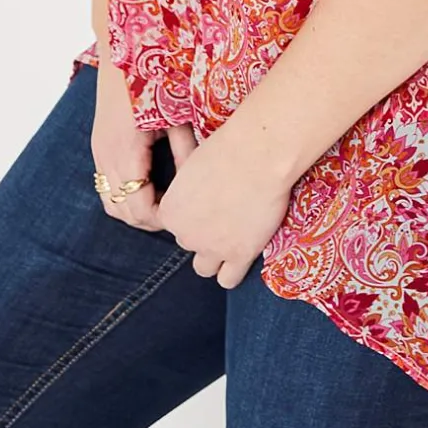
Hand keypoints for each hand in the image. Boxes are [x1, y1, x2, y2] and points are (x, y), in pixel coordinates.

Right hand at [91, 56, 196, 230]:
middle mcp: (106, 155)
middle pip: (121, 211)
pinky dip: (123, 195)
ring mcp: (98, 151)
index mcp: (126, 150)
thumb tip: (197, 185)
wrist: (123, 48)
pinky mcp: (98, 145)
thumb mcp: (177, 114)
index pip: (138, 207)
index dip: (162, 218)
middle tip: (177, 212)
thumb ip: (186, 150)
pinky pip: (105, 185)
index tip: (183, 213)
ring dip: (133, 208)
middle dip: (149, 218)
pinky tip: (148, 184)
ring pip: (110, 201)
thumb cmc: (154, 76)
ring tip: (163, 201)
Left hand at [154, 116, 293, 287]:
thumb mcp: (195, 165)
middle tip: (225, 213)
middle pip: (189, 242)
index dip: (191, 214)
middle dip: (204, 232)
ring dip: (216, 255)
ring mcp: (212, 248)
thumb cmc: (228, 148)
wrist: (257, 154)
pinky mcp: (239, 255)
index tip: (208, 202)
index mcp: (170, 211)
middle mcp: (186, 234)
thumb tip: (199, 194)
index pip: (174, 224)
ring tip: (233, 236)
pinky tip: (244, 251)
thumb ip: (190, 188)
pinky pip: (228, 280)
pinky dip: (234, 269)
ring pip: (204, 268)